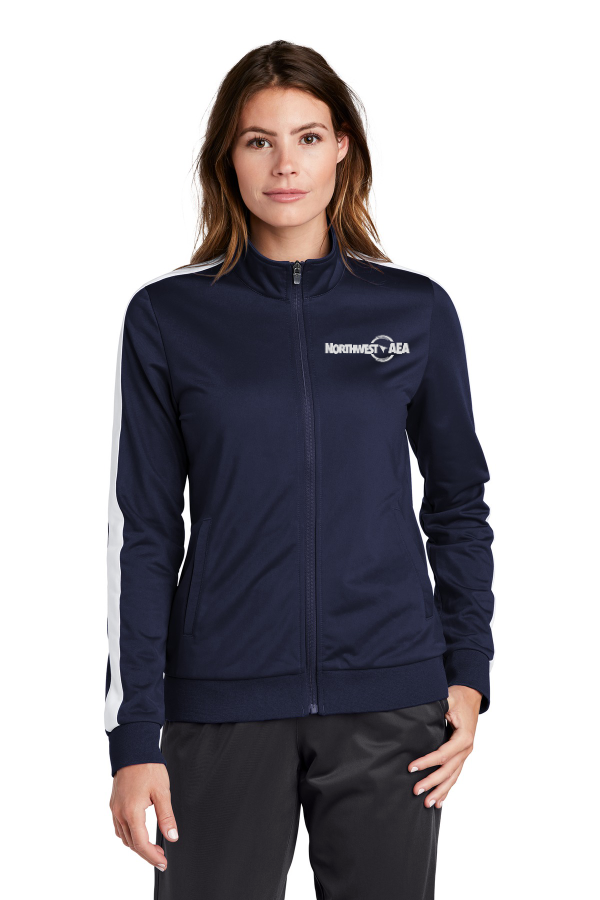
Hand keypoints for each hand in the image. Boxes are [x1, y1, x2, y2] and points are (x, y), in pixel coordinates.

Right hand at [109, 763, 178, 870]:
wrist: (133, 749)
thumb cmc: (148, 767)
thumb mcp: (162, 792)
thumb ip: (166, 816)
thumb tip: (172, 836)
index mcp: (132, 812)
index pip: (141, 843)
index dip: (152, 856)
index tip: (163, 862)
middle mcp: (120, 813)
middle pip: (131, 843)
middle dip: (146, 854)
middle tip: (161, 858)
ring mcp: (115, 809)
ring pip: (124, 837)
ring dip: (137, 845)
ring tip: (152, 848)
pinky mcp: (114, 804)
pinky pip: (119, 827)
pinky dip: (129, 835)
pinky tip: (139, 833)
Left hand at [407, 685, 481, 808]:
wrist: (471, 696)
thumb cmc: (459, 697)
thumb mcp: (449, 698)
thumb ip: (440, 704)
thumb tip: (422, 706)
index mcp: (463, 737)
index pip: (443, 754)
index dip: (427, 762)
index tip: (411, 767)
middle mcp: (466, 749)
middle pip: (448, 770)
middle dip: (432, 782)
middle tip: (416, 791)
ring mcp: (465, 754)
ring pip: (453, 777)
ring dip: (440, 791)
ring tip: (427, 804)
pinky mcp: (461, 756)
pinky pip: (455, 775)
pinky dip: (447, 789)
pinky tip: (440, 801)